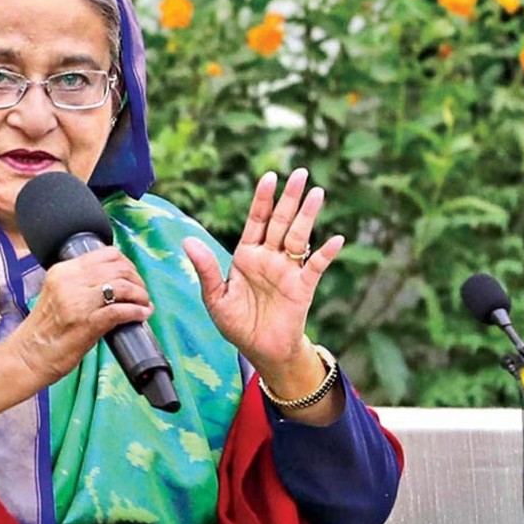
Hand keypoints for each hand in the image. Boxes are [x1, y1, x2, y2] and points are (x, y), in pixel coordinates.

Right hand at [6, 246, 153, 388]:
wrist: (27, 357)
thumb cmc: (44, 330)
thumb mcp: (58, 294)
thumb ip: (81, 283)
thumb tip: (116, 282)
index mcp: (63, 270)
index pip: (106, 254)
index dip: (127, 264)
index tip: (133, 277)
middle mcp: (70, 281)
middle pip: (118, 268)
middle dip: (137, 280)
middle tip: (142, 293)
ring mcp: (77, 302)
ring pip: (122, 286)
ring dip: (140, 295)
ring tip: (144, 304)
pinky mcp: (86, 323)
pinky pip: (120, 310)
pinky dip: (136, 311)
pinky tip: (142, 315)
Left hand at [183, 168, 342, 384]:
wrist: (259, 350)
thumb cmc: (236, 324)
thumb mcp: (215, 297)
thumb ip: (205, 269)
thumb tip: (188, 241)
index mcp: (247, 255)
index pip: (256, 220)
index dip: (263, 199)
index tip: (269, 177)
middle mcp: (269, 257)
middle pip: (281, 221)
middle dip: (290, 198)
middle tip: (300, 173)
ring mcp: (288, 270)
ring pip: (299, 236)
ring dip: (308, 216)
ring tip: (317, 192)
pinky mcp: (303, 288)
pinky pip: (316, 267)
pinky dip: (325, 254)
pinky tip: (336, 240)